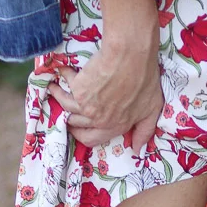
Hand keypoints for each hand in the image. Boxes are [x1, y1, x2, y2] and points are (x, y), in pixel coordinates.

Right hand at [48, 42, 162, 150]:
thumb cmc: (145, 80)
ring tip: (54, 88)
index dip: (82, 134)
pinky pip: (66, 83)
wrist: (131, 55)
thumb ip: (144, 131)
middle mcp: (98, 120)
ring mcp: (86, 106)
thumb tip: (137, 151)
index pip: (92, 139)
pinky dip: (63, 76)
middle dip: (69, 118)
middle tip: (66, 110)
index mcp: (115, 126)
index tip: (77, 128)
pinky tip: (62, 70)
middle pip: (75, 125)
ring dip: (58, 96)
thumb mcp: (152, 110)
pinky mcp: (78, 88)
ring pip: (65, 105)